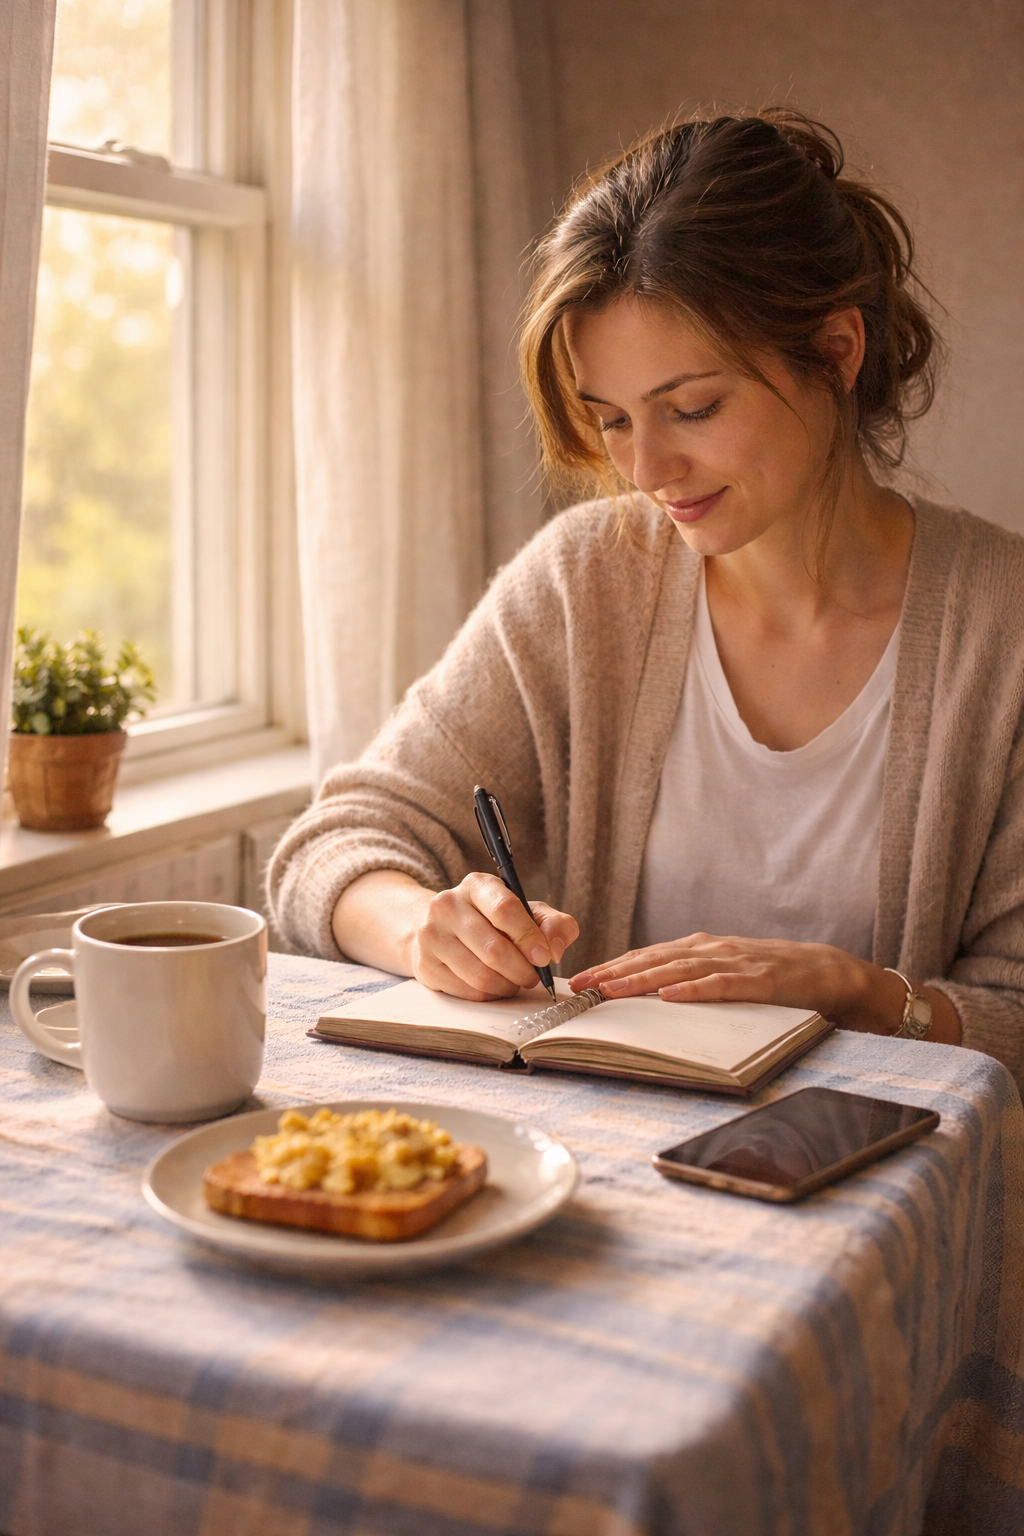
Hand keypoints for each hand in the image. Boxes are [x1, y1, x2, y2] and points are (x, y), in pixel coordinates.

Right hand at [405, 872, 578, 1001]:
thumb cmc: (492, 921)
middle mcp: (448, 905)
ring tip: (515, 981)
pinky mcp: (424, 965)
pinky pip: (467, 991)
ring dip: (507, 985)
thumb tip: (555, 949)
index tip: (544, 957)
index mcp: (477, 885)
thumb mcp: (527, 912)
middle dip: (522, 970)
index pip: (505, 910)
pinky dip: (489, 994)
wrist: (441, 929)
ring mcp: (431, 935)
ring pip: (481, 975)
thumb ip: (553, 924)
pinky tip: (494, 985)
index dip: (529, 937)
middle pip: (494, 949)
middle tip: (533, 977)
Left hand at [571, 932, 906, 1032]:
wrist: (825, 971)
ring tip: (611, 990)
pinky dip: (693, 990)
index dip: (613, 966)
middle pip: (654, 959)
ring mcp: (735, 962)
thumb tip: (647, 995)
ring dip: (642, 979)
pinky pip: (720, 985)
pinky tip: (669, 997)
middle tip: (582, 985)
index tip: (581, 979)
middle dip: (615, 972)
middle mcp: (711, 949)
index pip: (647, 956)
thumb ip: (690, 976)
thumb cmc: (770, 975)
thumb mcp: (723, 971)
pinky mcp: (758, 980)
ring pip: (679, 969)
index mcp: (700, 948)